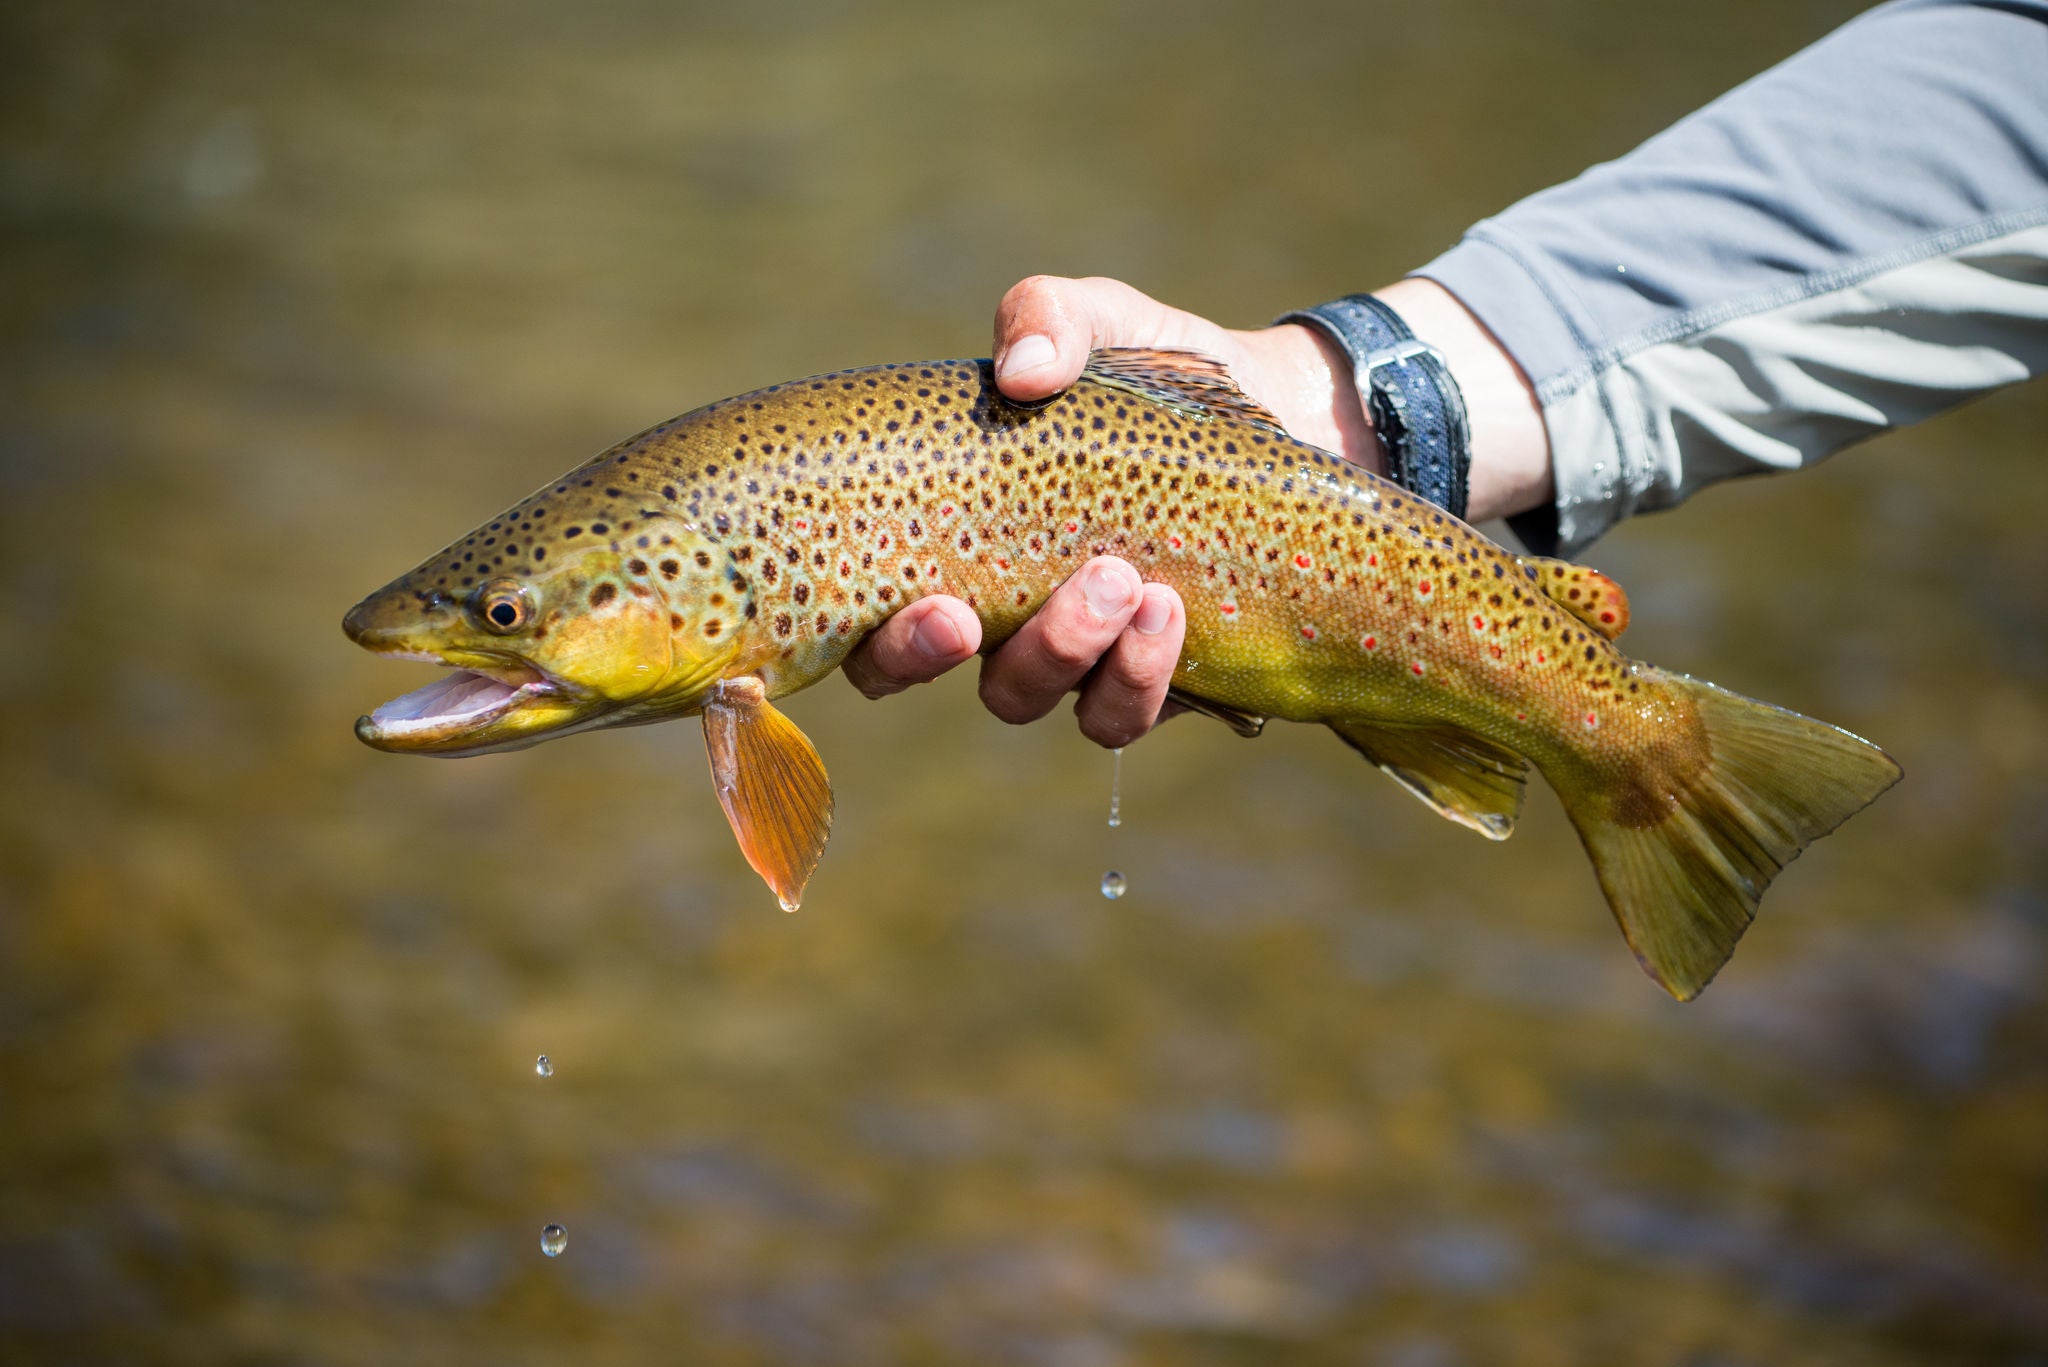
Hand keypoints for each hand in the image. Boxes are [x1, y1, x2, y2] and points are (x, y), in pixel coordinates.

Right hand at [841, 274, 1547, 744]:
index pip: (866, 612)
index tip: (926, 603)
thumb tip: (1022, 370)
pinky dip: (1135, 675)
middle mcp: (992, 607)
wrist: (1285, 414)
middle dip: (929, 656)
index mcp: (949, 535)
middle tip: (970, 615)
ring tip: (1121, 581)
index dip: (874, 635)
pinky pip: (1118, 714)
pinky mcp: (1150, 680)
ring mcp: (1070, 654)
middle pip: (910, 671)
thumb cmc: (1159, 372)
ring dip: (1061, 652)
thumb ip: (1047, 317)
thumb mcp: (1101, 321)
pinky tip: (1167, 608)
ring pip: (1028, 698)